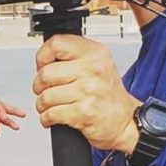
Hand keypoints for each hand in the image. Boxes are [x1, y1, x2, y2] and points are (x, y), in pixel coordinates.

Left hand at [33, 37, 140, 153]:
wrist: (126, 121)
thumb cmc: (109, 95)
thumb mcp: (99, 65)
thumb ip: (75, 56)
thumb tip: (45, 58)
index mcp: (95, 53)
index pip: (56, 43)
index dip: (42, 56)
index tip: (42, 66)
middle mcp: (93, 69)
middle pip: (46, 72)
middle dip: (39, 85)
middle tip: (44, 90)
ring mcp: (89, 91)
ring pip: (46, 95)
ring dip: (42, 104)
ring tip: (49, 106)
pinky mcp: (84, 112)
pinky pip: (51, 114)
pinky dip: (46, 118)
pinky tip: (52, 117)